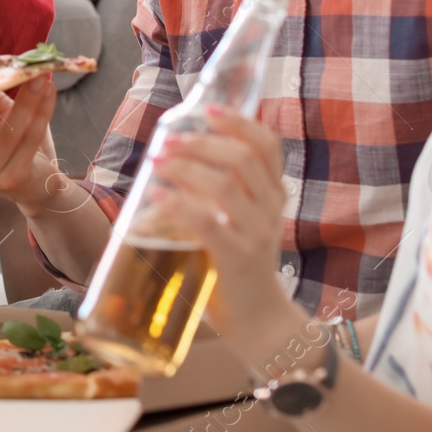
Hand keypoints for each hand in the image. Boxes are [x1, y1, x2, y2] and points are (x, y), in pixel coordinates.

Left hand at [150, 108, 298, 347]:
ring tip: (158, 161)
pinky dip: (178, 204)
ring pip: (224, 185)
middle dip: (200, 143)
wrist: (259, 321)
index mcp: (273, 195)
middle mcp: (270, 209)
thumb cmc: (237, 265)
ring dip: (186, 167)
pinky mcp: (237, 259)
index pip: (267, 147)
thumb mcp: (240, 221)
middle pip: (242, 158)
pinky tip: (158, 195)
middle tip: (168, 141)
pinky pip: (208, 223)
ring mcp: (256, 234)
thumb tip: (170, 158)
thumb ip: (219, 192)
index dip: (239, 122)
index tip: (209, 110)